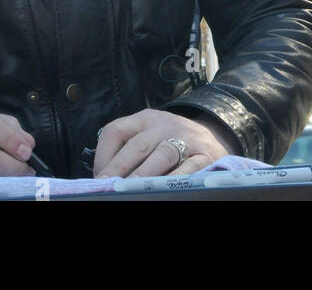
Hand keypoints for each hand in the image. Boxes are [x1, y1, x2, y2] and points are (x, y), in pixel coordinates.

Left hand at [93, 109, 233, 177]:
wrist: (213, 138)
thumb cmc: (172, 142)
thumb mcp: (150, 135)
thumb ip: (128, 150)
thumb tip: (104, 177)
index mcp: (145, 118)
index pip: (116, 130)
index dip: (104, 155)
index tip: (98, 176)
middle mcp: (165, 124)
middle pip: (138, 145)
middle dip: (120, 168)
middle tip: (107, 186)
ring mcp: (187, 138)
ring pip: (163, 155)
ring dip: (144, 176)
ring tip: (130, 191)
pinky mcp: (206, 154)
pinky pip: (189, 168)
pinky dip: (174, 180)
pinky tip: (162, 190)